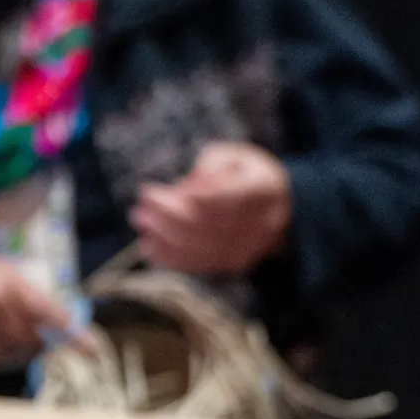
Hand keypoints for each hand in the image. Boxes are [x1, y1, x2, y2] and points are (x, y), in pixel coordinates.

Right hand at [0, 244, 68, 370]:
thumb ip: (24, 293)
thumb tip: (54, 320)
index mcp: (7, 283)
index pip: (52, 315)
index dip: (75, 336)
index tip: (93, 353)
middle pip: (35, 341)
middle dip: (39, 343)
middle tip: (35, 339)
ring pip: (14, 356)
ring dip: (17, 353)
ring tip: (1, 336)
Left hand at [130, 143, 293, 275]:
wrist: (279, 205)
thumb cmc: (246, 173)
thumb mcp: (232, 155)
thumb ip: (210, 167)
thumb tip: (187, 190)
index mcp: (264, 186)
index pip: (228, 193)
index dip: (191, 195)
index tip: (156, 189)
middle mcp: (262, 221)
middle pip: (209, 222)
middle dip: (168, 215)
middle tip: (140, 205)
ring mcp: (250, 246)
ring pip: (202, 246)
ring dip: (164, 236)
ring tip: (140, 220)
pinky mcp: (236, 262)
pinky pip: (201, 263)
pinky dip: (172, 257)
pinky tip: (148, 247)